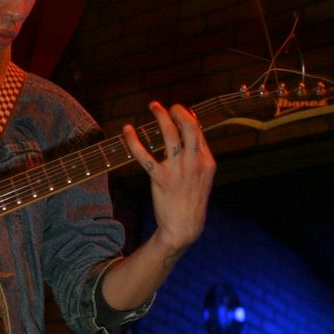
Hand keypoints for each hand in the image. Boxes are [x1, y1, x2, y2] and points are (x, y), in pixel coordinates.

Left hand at [122, 101, 215, 251]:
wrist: (184, 227)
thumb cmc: (191, 201)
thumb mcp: (202, 178)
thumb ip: (197, 157)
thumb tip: (188, 136)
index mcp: (207, 162)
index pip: (199, 132)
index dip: (189, 117)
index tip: (179, 110)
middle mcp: (194, 163)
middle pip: (189, 128)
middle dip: (179, 112)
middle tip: (169, 106)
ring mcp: (178, 171)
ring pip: (170, 136)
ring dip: (161, 117)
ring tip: (154, 106)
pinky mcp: (161, 179)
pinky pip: (145, 156)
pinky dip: (134, 142)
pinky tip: (127, 131)